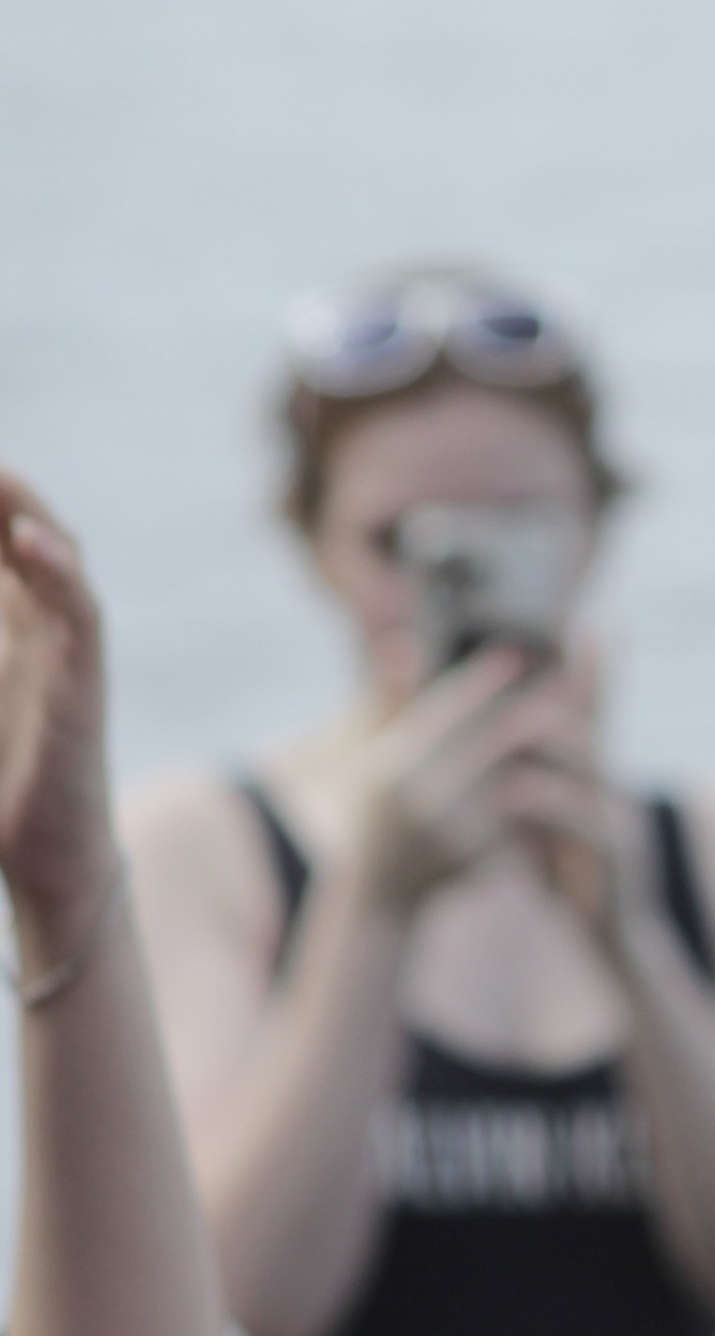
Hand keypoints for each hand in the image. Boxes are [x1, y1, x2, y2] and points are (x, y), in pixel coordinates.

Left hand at [0, 468, 117, 936]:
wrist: (53, 863)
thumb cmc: (6, 791)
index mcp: (11, 628)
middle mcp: (44, 630)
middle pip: (22, 535)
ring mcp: (70, 654)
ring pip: (59, 559)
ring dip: (27, 509)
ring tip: (0, 472)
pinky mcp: (84, 686)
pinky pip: (81, 613)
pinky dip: (59, 569)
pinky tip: (28, 537)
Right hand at [344, 644, 580, 915]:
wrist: (380, 894)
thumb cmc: (381, 816)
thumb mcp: (379, 760)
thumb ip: (396, 704)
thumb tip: (403, 644)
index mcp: (392, 766)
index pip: (444, 712)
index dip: (483, 682)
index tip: (516, 654)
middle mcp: (416, 797)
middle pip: (489, 743)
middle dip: (529, 713)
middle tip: (565, 686)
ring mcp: (447, 832)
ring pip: (511, 781)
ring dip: (543, 757)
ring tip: (573, 733)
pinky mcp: (473, 860)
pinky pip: (518, 820)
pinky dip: (539, 799)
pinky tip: (562, 779)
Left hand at [498, 640, 654, 957]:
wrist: (615, 937)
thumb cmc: (575, 878)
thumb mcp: (552, 826)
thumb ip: (532, 787)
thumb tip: (497, 754)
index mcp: (600, 778)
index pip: (602, 713)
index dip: (603, 671)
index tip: (605, 625)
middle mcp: (615, 788)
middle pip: (594, 725)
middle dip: (568, 693)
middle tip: (529, 664)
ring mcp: (618, 818)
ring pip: (587, 763)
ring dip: (548, 740)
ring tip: (516, 720)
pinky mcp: (612, 854)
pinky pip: (578, 818)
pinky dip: (543, 801)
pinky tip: (513, 792)